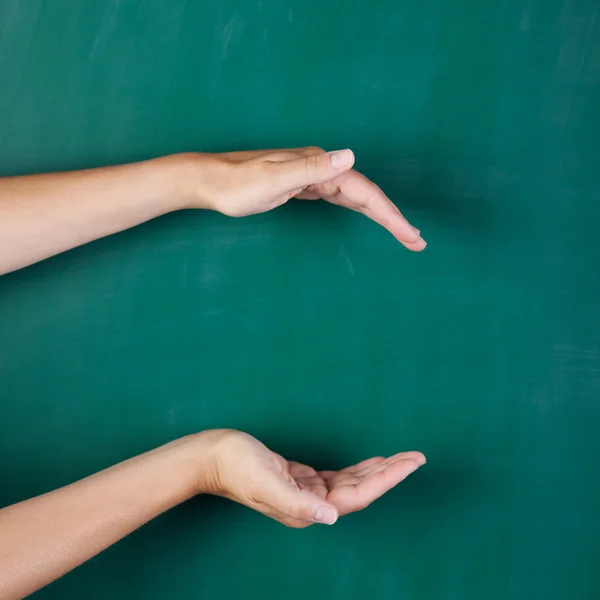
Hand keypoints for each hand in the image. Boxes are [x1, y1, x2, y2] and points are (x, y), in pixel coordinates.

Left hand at [184, 147, 425, 250]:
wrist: (210, 182)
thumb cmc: (236, 185)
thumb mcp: (273, 178)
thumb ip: (311, 169)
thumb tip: (350, 156)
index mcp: (318, 165)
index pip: (363, 191)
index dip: (389, 214)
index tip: (410, 235)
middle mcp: (320, 167)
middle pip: (365, 194)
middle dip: (392, 218)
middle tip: (416, 242)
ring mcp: (312, 176)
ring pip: (354, 197)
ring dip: (379, 214)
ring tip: (401, 233)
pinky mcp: (303, 186)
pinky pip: (339, 198)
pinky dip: (358, 209)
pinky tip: (364, 215)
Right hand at [195, 430, 424, 527]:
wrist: (214, 456)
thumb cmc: (238, 466)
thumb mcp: (266, 482)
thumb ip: (298, 504)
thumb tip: (331, 517)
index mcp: (307, 508)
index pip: (358, 496)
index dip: (387, 480)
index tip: (411, 463)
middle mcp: (312, 504)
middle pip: (362, 490)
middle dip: (390, 473)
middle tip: (416, 456)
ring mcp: (307, 492)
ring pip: (352, 483)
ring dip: (377, 470)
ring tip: (401, 458)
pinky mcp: (301, 479)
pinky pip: (339, 476)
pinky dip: (359, 468)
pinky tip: (371, 462)